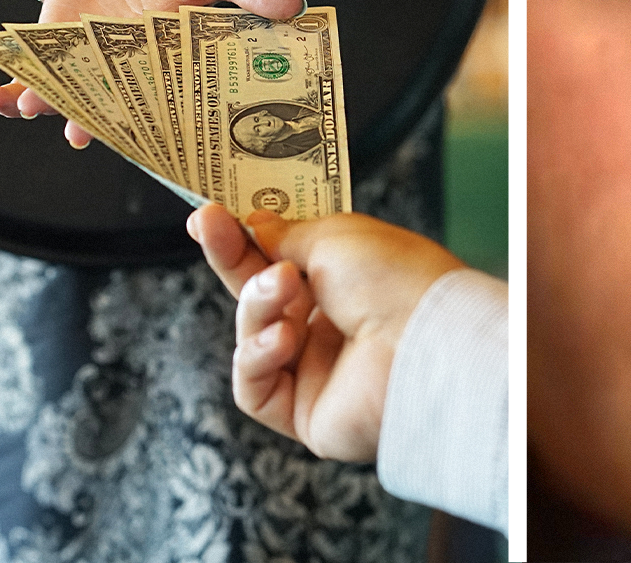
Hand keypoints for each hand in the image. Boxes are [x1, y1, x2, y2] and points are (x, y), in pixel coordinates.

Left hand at [0, 0, 301, 146]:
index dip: (152, 126)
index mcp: (170, 68)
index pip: (164, 105)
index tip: (142, 140)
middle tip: (78, 134)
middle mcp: (126, 78)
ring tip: (27, 105)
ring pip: (66, 98)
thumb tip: (296, 5)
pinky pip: (30, 77)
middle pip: (109, 108)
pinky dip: (9, 88)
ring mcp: (88, 68)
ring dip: (45, 104)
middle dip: (92, 121)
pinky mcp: (55, 52)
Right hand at [187, 204, 462, 460]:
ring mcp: (317, 373)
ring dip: (256, 306)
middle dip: (231, 260)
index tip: (209, 215)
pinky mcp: (305, 414)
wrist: (424, 343)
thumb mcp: (334, 236)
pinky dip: (258, 357)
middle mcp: (330, 329)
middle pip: (258, 297)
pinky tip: (282, 337)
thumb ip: (284, 234)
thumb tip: (254, 225)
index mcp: (345, 286)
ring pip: (251, 336)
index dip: (242, 240)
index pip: (280, 261)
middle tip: (207, 226)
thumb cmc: (394, 281)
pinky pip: (254, 388)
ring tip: (283, 289)